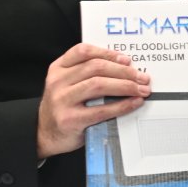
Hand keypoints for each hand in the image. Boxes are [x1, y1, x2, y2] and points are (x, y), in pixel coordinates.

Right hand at [35, 43, 149, 158]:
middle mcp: (57, 82)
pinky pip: (102, 110)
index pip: (83, 51)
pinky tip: (134, 102)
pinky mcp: (70, 119)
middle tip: (142, 77)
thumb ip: (86, 74)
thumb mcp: (67, 84)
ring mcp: (62, 100)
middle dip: (124, 71)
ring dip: (125, 85)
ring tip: (141, 89)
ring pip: (99, 85)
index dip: (107, 53)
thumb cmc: (63, 107)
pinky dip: (122, 105)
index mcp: (58, 68)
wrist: (44, 135)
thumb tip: (125, 66)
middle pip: (96, 67)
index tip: (127, 59)